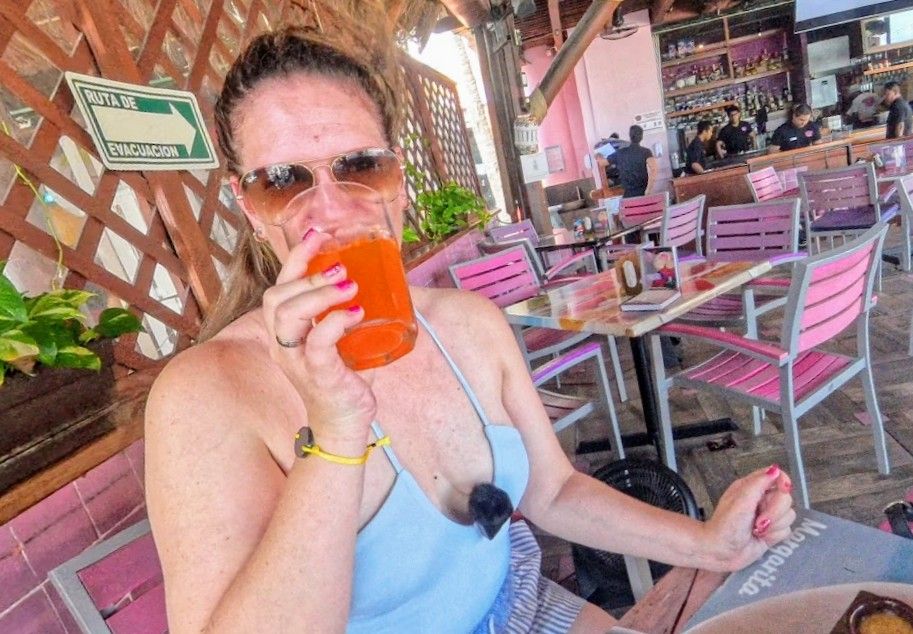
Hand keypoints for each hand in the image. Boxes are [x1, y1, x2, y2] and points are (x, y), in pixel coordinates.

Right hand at [260, 229, 375, 444]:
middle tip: (341, 266)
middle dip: (306, 275)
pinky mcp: (319, 375)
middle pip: (276, 298)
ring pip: (288, 316)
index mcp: (286, 332)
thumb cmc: (342, 378)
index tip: (316, 234)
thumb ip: (348, 312)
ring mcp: (298, 361)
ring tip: (350, 285)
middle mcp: (284, 345)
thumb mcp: (340, 340)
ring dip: (319, 294)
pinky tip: (357, 313)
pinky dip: (336, 323)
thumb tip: (382, 279)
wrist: (344, 424)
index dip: (294, 258)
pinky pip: (318, 344)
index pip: (279, 287)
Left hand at [702, 464, 795, 570]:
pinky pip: (787, 530)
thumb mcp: (741, 501)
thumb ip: (758, 483)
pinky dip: (775, 535)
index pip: (776, 476)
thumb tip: (774, 469)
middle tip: (759, 520)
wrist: (721, 552)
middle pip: (786, 498)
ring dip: (774, 525)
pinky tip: (761, 536)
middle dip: (775, 511)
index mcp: (751, 487)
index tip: (783, 489)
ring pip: (789, 515)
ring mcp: (767, 516)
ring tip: (757, 529)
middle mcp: (760, 500)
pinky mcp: (772, 531)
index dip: (783, 481)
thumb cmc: (724, 526)